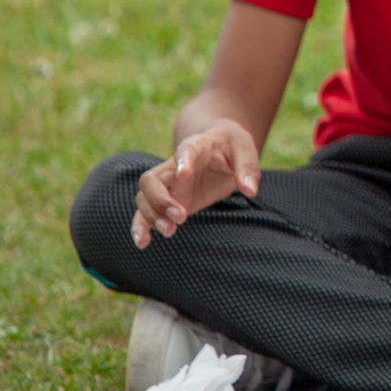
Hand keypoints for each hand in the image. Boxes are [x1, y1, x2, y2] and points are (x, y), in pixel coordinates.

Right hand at [132, 121, 259, 247]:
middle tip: (181, 216)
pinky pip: (144, 213)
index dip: (183, 162)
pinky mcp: (166, 201)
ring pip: (144, 198)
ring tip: (170, 231)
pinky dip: (140, 227)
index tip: (184, 174)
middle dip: (160, 200)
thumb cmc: (232, 147)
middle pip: (151, 180)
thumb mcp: (245, 150)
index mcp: (196, 147)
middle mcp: (173, 166)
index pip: (185, 151)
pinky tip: (143, 243)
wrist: (220, 147)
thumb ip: (247, 168)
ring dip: (152, 216)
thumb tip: (250, 191)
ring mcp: (167, 185)